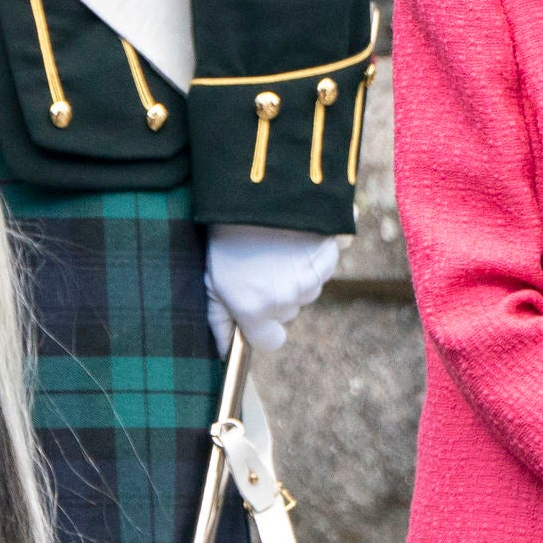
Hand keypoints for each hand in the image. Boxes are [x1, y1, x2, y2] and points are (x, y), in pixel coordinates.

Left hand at [204, 224, 342, 354]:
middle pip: (290, 312)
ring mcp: (312, 276)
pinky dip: (314, 254)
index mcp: (256, 309)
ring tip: (276, 246)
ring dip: (297, 274)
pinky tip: (295, 237)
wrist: (253, 189)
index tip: (258, 309)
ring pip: (308, 289)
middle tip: (260, 265)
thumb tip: (225, 353)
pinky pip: (324, 265)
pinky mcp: (330, 253)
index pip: (271, 341)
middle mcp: (287, 298)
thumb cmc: (226, 236)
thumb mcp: (212, 279)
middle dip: (278, 295)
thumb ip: (218, 319)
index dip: (264, 327)